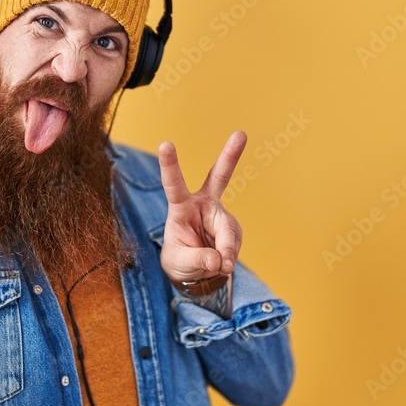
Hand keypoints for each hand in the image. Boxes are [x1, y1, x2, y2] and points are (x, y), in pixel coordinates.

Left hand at [157, 131, 246, 283]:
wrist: (195, 271)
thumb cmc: (179, 259)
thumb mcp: (180, 262)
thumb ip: (198, 259)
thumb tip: (219, 259)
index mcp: (180, 207)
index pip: (173, 184)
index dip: (169, 165)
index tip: (165, 143)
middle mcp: (202, 204)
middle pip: (219, 177)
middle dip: (230, 156)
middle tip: (240, 134)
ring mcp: (220, 214)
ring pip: (229, 231)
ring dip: (225, 252)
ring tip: (217, 265)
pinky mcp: (233, 228)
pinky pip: (235, 244)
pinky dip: (230, 257)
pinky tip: (223, 262)